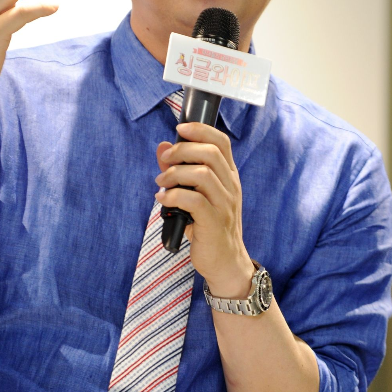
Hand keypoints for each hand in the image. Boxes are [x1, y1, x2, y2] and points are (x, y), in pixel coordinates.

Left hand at [155, 122, 253, 296]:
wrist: (226, 262)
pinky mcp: (214, 222)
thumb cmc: (209, 226)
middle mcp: (230, 187)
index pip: (221, 141)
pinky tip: (163, 200)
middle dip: (181, 151)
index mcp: (229, 176)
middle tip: (164, 162)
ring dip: (174, 174)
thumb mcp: (197, 195)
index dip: (200, 130)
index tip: (179, 129)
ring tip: (161, 184)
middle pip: (210, 153)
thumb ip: (180, 170)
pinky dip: (173, 196)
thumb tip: (163, 147)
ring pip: (202, 174)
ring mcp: (224, 204)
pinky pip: (193, 200)